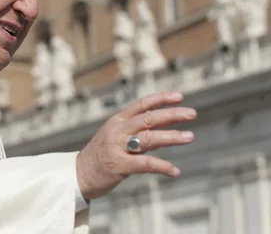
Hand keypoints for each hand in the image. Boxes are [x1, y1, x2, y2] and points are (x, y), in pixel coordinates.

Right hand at [76, 91, 195, 199]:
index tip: (179, 96)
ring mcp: (117, 147)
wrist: (78, 174)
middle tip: (192, 113)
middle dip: (171, 114)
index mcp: (117, 121)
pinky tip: (175, 171)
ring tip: (190, 137)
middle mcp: (118, 130)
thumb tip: (162, 126)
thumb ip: (136, 131)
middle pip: (149, 118)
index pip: (141, 104)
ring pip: (149, 138)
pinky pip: (145, 164)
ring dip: (171, 137)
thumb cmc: (100, 155)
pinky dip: (162, 167)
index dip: (160, 99)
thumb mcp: (115, 136)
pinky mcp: (119, 165)